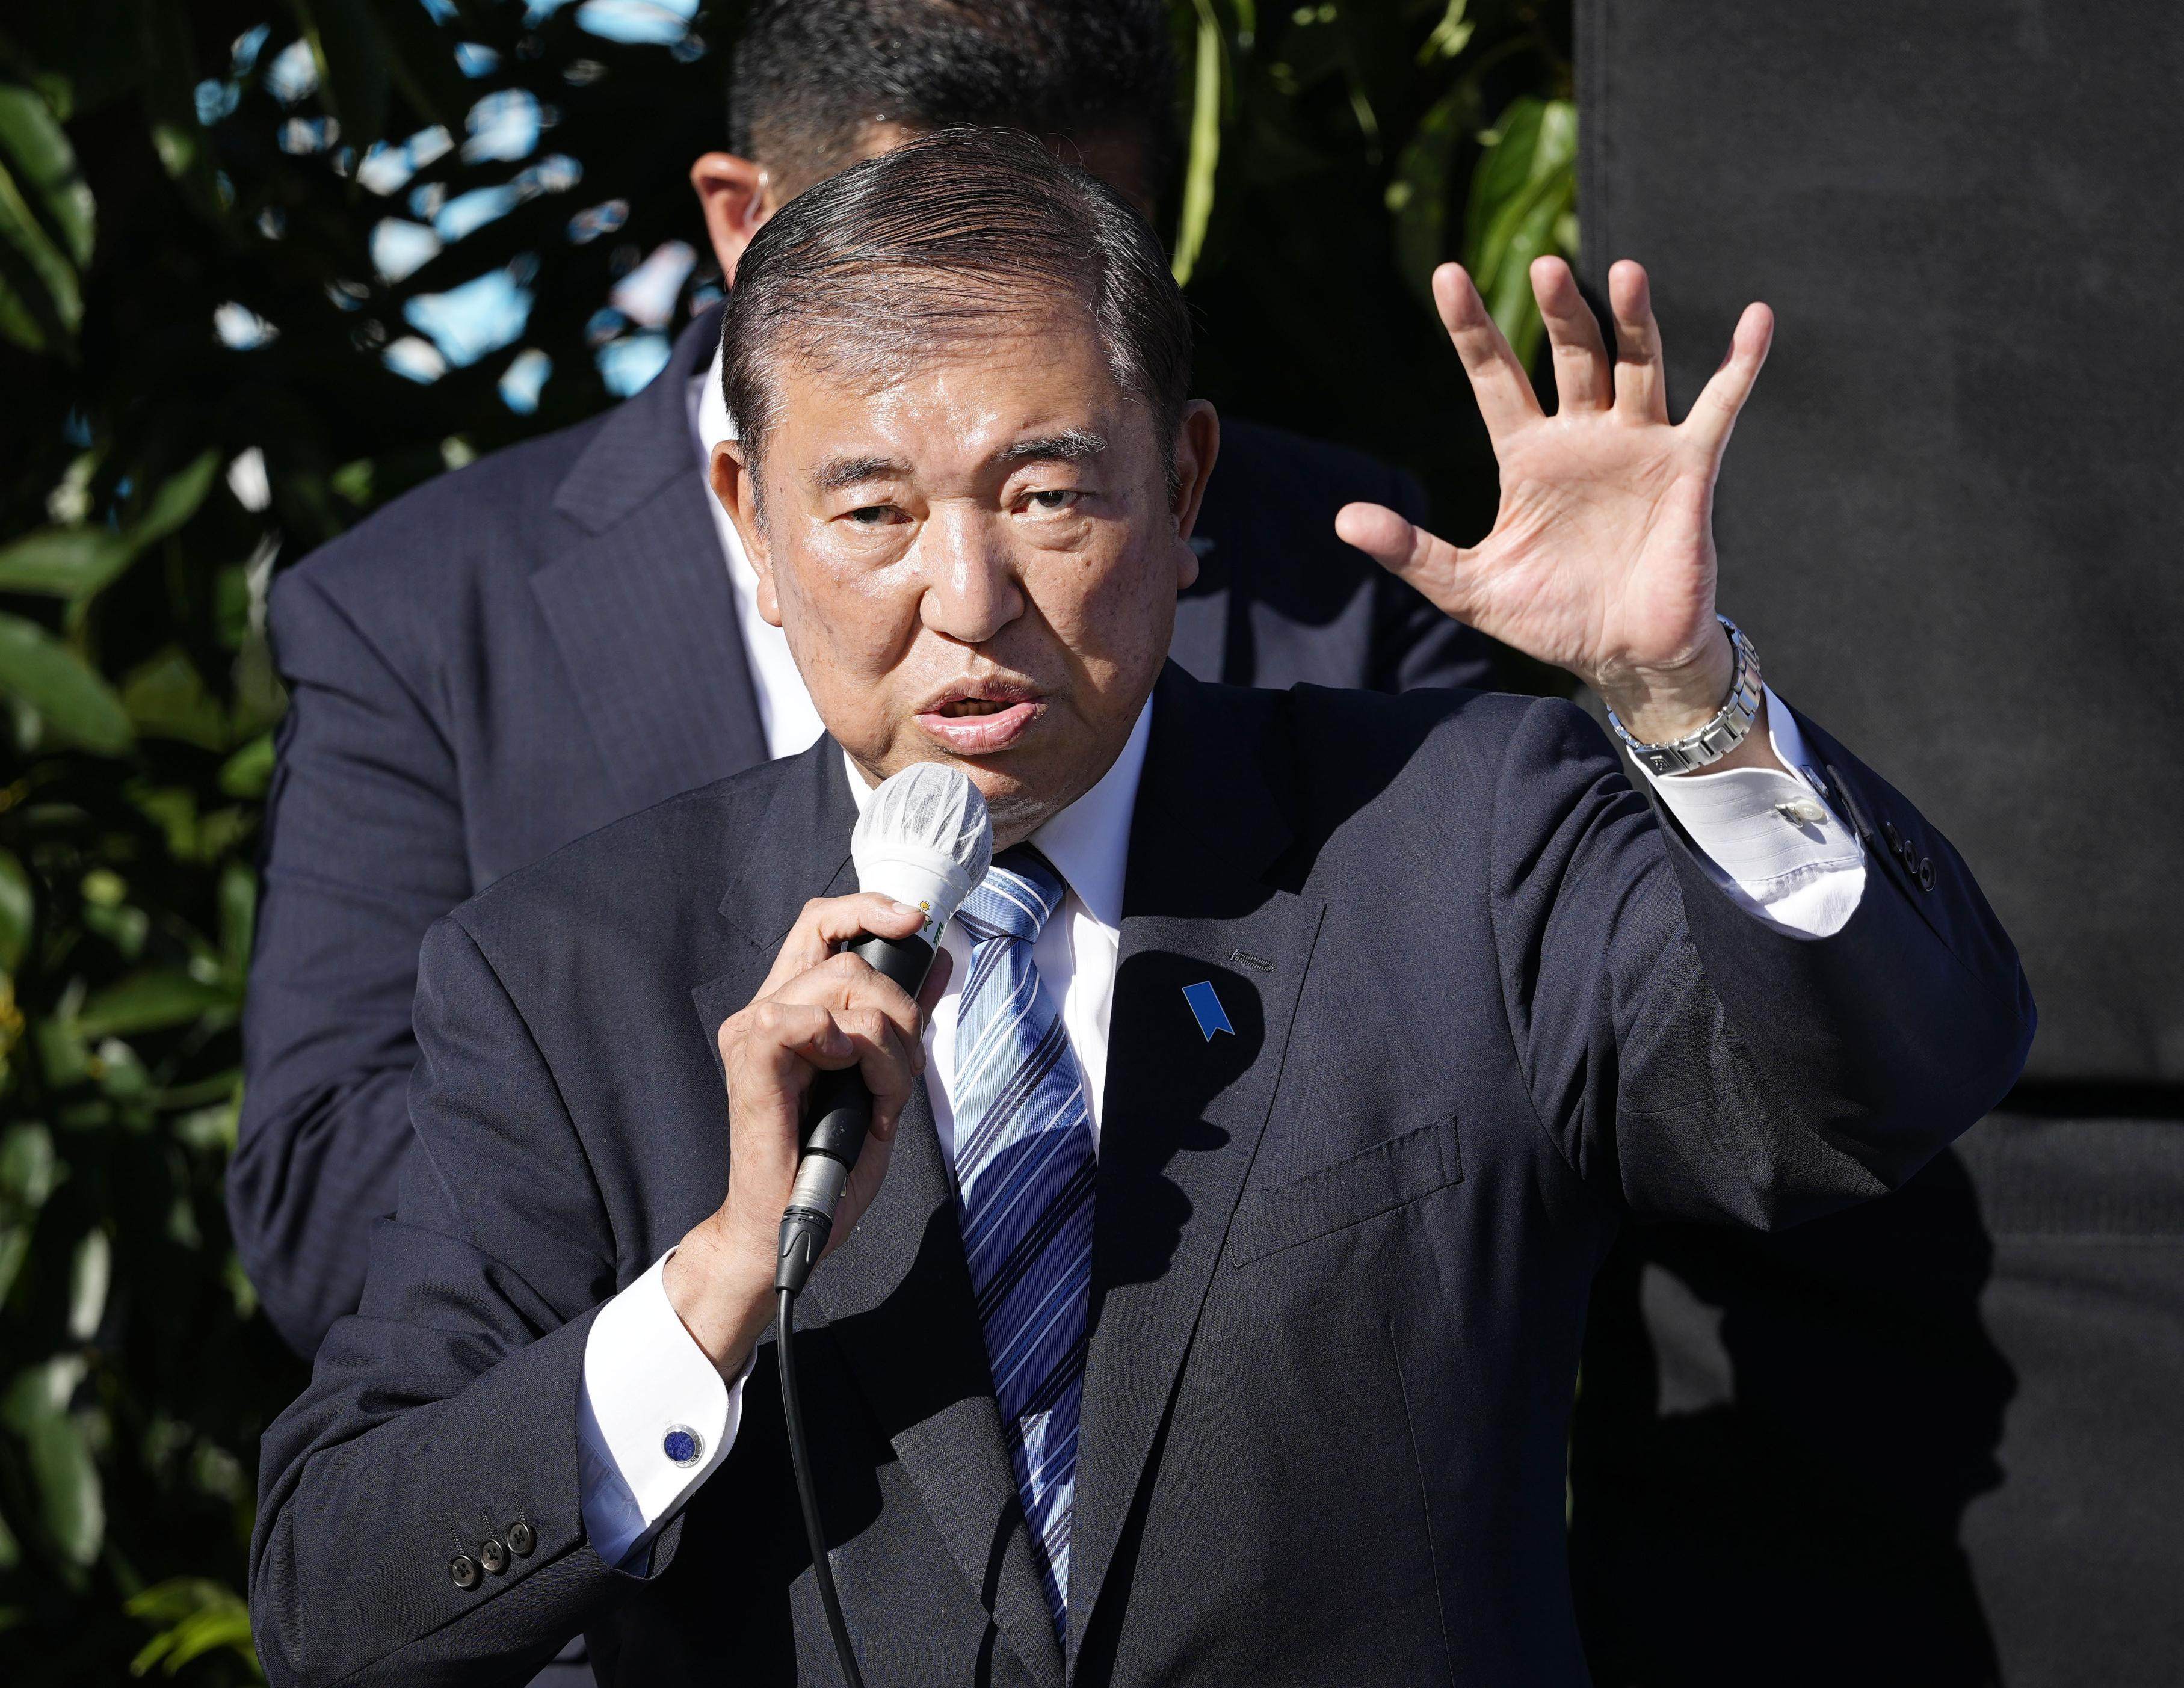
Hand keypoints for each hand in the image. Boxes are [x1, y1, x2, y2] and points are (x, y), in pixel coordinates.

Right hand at [664, 893, 950, 1376]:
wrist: (790, 1224)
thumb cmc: (828, 1160)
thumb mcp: (884, 1076)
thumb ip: (903, 1017)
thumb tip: (937, 959)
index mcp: (795, 1006)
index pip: (822, 923)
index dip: (867, 909)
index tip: (913, 921)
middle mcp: (768, 1008)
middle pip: (848, 955)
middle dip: (900, 1011)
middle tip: (903, 1074)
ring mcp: (753, 1031)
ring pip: (844, 985)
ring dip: (887, 1047)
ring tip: (882, 1098)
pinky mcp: (750, 1058)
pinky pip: (811, 1020)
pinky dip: (855, 1055)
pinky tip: (853, 1095)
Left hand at [1336, 256, 1774, 745]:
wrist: (1624, 658)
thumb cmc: (1551, 618)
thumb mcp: (1468, 587)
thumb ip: (1412, 551)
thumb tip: (1344, 519)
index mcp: (1528, 456)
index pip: (1494, 377)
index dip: (1471, 328)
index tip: (1447, 274)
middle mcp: (1583, 437)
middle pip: (1570, 356)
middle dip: (1559, 313)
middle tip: (1544, 267)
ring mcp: (1639, 446)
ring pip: (1636, 365)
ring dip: (1631, 321)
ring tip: (1623, 272)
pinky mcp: (1689, 468)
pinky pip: (1719, 405)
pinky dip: (1739, 364)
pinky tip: (1757, 319)